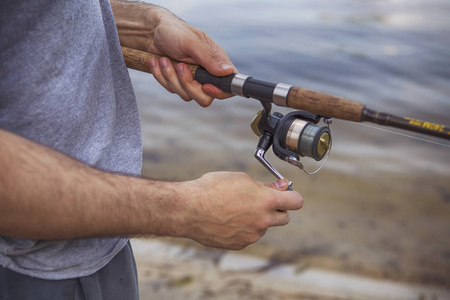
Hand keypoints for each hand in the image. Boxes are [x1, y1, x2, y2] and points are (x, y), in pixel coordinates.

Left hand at [146, 10, 236, 106]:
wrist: (151, 33)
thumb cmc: (174, 31)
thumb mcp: (191, 42)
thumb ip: (209, 58)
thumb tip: (228, 71)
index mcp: (216, 62)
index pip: (228, 86)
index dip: (219, 92)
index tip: (204, 86)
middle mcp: (206, 74)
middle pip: (205, 98)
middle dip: (188, 85)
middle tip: (179, 66)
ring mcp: (192, 80)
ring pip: (186, 95)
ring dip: (171, 78)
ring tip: (165, 59)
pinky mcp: (178, 83)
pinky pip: (172, 90)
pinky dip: (161, 77)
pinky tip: (158, 63)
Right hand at [177, 172, 303, 249]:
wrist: (189, 209)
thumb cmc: (213, 189)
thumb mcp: (241, 179)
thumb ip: (265, 185)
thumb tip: (282, 186)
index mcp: (266, 201)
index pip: (296, 202)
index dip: (293, 196)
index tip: (287, 194)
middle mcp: (263, 221)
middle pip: (284, 218)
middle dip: (277, 210)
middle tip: (262, 202)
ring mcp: (252, 235)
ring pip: (263, 227)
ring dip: (257, 220)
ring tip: (235, 209)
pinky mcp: (239, 244)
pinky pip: (248, 236)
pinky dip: (243, 229)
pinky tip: (227, 220)